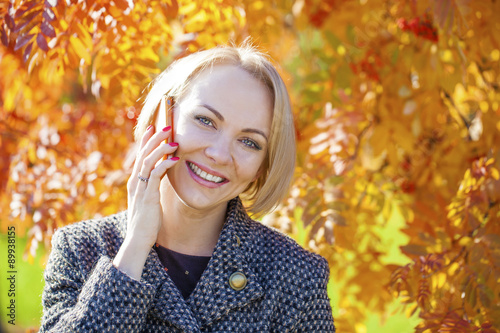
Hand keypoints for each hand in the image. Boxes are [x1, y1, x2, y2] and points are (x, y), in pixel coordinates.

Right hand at [113, 125, 178, 279]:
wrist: (138, 240)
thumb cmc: (147, 221)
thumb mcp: (150, 199)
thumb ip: (153, 185)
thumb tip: (161, 174)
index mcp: (136, 181)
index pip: (140, 155)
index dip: (146, 140)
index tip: (154, 127)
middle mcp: (135, 182)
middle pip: (143, 154)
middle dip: (154, 138)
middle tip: (166, 126)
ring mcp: (140, 189)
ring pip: (148, 162)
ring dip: (160, 148)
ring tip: (172, 139)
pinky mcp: (148, 197)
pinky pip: (155, 176)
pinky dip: (164, 165)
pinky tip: (174, 159)